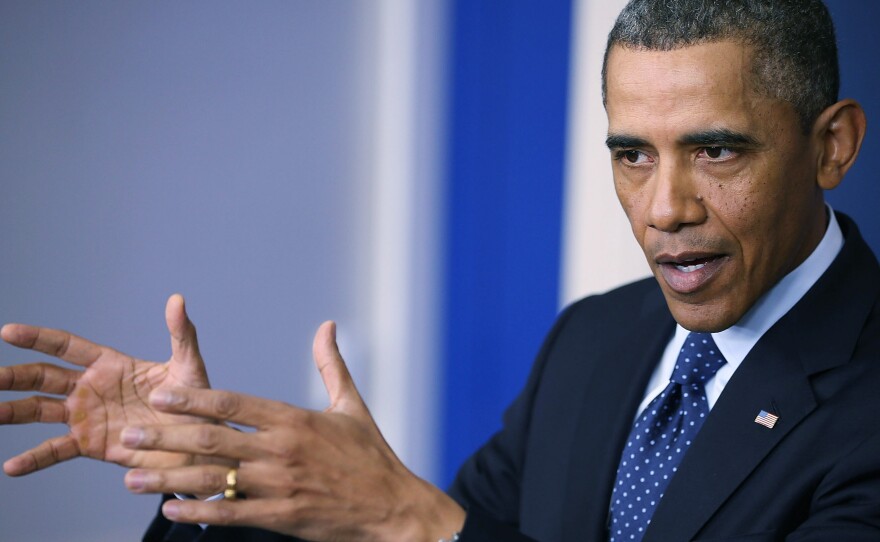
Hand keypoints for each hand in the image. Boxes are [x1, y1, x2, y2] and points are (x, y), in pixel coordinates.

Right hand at [0, 294, 215, 475]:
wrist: (199, 443)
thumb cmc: (194, 400)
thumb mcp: (188, 365)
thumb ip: (181, 333)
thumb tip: (178, 299)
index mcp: (109, 364)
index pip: (66, 346)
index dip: (37, 338)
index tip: (8, 331)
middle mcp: (90, 388)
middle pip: (42, 377)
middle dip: (12, 375)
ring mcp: (87, 416)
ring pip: (39, 410)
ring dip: (12, 411)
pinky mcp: (90, 444)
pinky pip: (56, 450)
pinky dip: (34, 459)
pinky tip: (11, 467)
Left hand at [121, 321, 465, 541]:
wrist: (392, 506)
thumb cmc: (371, 455)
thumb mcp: (351, 406)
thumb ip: (331, 365)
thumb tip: (327, 325)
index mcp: (294, 419)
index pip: (234, 403)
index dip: (193, 400)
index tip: (161, 396)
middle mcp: (281, 450)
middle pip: (212, 439)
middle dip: (165, 436)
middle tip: (130, 434)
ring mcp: (279, 485)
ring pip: (213, 478)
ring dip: (168, 477)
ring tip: (132, 477)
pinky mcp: (281, 517)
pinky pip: (230, 513)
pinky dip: (197, 512)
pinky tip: (171, 509)